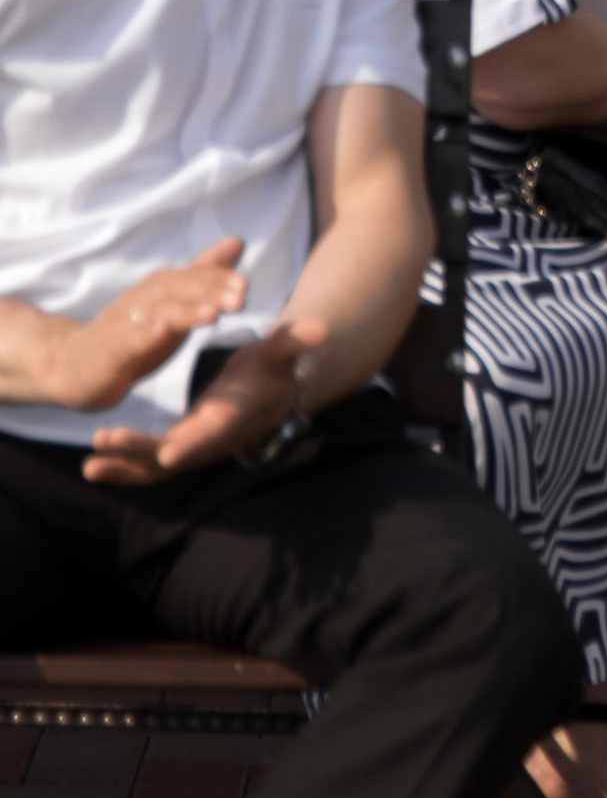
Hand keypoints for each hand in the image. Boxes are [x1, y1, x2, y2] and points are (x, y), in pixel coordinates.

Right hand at [10, 241, 248, 411]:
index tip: (245, 285)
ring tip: (212, 312)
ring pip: (157, 312)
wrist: (75, 364)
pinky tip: (161, 332)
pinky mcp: (111, 350)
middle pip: (178, 289)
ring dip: (185, 310)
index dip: (219, 279)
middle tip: (240, 296)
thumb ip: (204, 274)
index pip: (193, 277)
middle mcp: (143, 299)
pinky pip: (128, 341)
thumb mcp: (174, 302)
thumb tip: (237, 240)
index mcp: (160, 288)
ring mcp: (125, 323)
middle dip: (209, 290)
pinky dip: (145, 335)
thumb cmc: (134, 331)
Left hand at [82, 314, 324, 488]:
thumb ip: (295, 340)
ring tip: (91, 463)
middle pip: (174, 455)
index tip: (168, 452)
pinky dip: (122, 468)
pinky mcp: (178, 449)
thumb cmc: (272, 369)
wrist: (271, 396)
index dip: (193, 443)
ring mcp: (193, 449)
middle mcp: (211, 441)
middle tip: (106, 441)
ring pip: (155, 467)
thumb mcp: (279, 351)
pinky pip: (148, 466)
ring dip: (124, 465)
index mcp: (232, 416)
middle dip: (139, 452)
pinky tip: (92, 464)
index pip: (212, 434)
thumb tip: (324, 330)